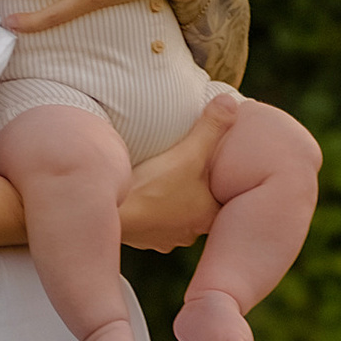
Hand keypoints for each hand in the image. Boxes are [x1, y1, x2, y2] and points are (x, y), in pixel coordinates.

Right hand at [119, 91, 239, 252]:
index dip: (226, 187)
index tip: (223, 172)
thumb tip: (231, 101)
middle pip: (201, 210)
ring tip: (168, 181)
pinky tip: (145, 194)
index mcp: (207, 217)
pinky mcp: (142, 238)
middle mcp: (188, 234)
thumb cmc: (152, 187)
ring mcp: (163, 239)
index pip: (227, 203)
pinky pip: (152, 223)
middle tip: (196, 171)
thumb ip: (211, 126)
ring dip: (173, 203)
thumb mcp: (189, 151)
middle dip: (199, 193)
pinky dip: (151, 209)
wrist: (109, 212)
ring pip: (176, 218)